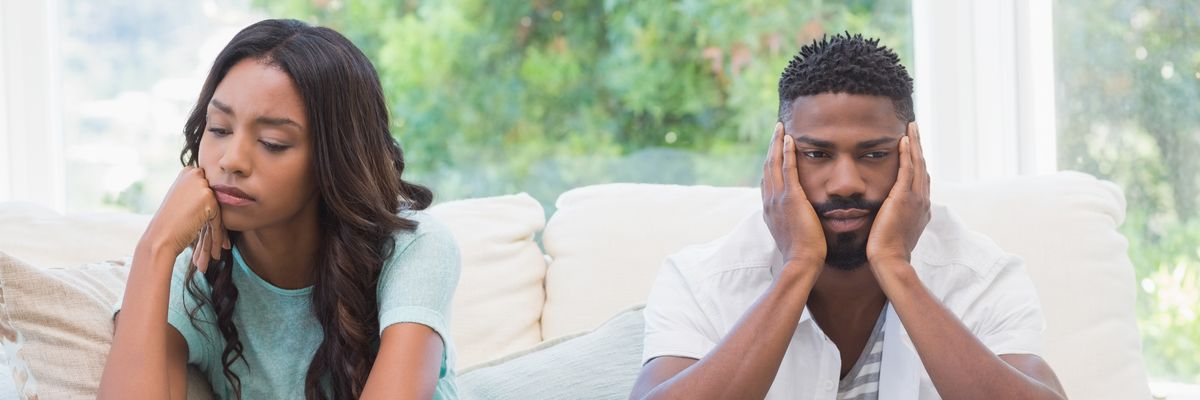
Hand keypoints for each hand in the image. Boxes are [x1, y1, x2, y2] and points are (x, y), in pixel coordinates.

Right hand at [141, 167, 229, 271]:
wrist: (159, 238)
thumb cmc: (169, 223)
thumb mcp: (183, 200)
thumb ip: (199, 193)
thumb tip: (227, 192)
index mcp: (188, 171)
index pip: (209, 191)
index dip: (212, 212)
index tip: (216, 228)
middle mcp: (195, 174)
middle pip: (215, 201)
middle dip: (218, 223)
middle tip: (224, 243)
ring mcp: (202, 185)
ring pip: (218, 212)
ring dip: (219, 233)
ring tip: (220, 250)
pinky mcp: (208, 198)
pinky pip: (219, 220)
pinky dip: (218, 236)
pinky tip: (218, 252)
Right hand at [761, 122, 826, 269]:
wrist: (801, 261)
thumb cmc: (802, 252)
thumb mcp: (792, 233)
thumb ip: (792, 220)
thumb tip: (797, 216)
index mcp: (769, 209)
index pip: (767, 179)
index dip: (769, 162)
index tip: (773, 149)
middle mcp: (769, 201)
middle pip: (767, 167)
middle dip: (771, 147)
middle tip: (776, 130)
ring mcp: (778, 199)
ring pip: (774, 164)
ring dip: (777, 143)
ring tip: (780, 128)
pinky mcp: (791, 198)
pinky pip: (787, 169)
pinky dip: (787, 153)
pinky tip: (790, 140)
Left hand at [866, 122, 930, 271]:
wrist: (890, 259)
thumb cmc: (887, 249)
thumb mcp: (895, 229)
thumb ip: (895, 216)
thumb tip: (888, 211)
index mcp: (921, 207)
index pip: (921, 178)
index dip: (918, 161)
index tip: (913, 147)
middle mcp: (923, 200)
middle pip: (923, 166)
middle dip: (919, 146)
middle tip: (915, 128)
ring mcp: (916, 198)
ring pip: (918, 163)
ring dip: (915, 143)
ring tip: (912, 126)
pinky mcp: (904, 197)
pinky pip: (908, 169)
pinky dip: (907, 153)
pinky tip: (904, 139)